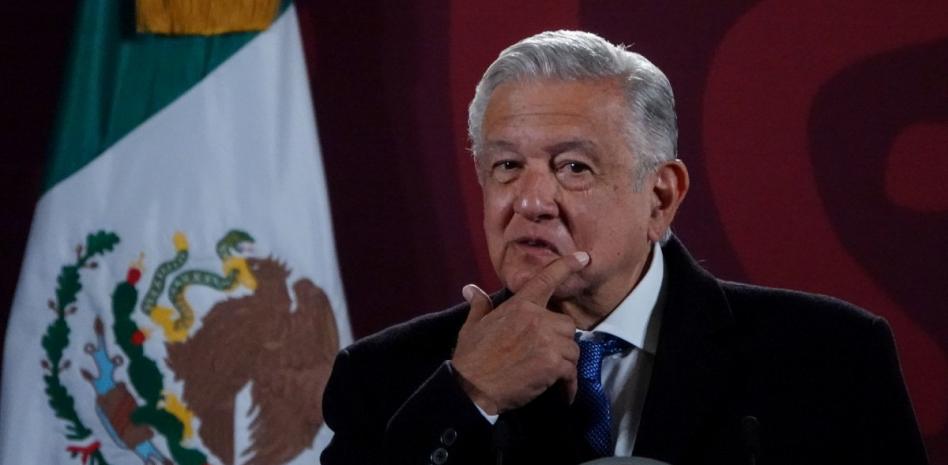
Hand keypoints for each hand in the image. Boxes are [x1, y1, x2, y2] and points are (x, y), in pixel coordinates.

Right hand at [451, 252, 589, 414]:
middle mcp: (536, 318)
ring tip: (551, 374)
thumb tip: (471, 289)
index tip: (584, 258)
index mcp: (519, 305)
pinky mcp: (552, 364)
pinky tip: (561, 391)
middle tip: (547, 354)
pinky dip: (568, 384)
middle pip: (567, 324)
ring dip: (564, 361)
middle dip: (560, 339)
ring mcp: (547, 341)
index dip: (566, 266)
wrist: (473, 386)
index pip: (546, 280)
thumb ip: (479, 305)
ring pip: (572, 348)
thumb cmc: (472, 357)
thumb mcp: (472, 326)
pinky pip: (571, 371)